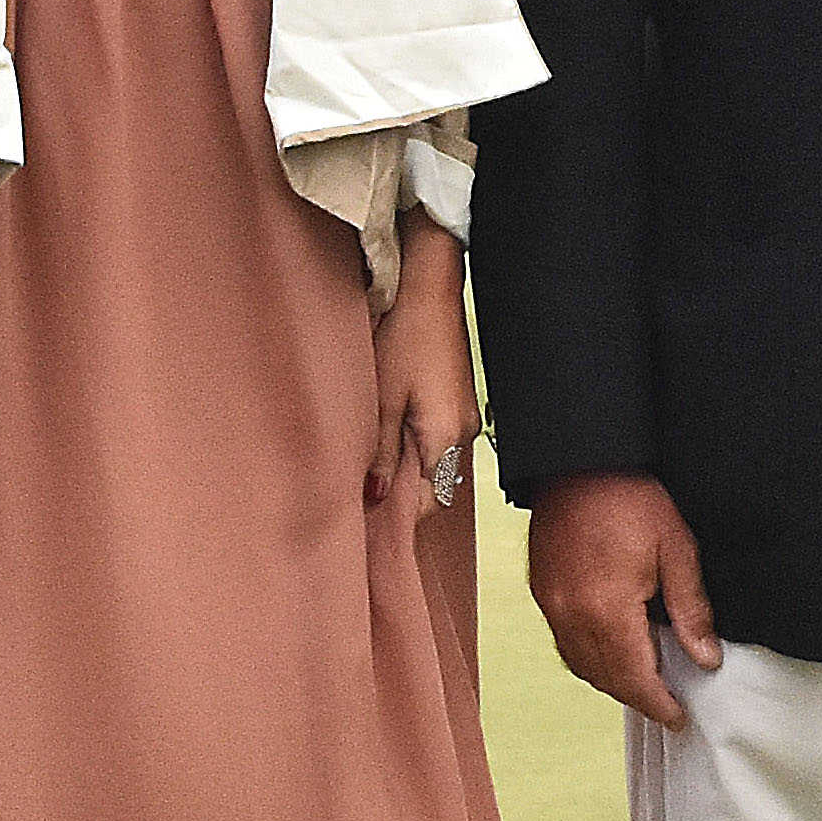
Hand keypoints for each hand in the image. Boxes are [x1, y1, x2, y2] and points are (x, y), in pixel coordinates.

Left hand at [371, 227, 481, 511]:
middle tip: (357, 499)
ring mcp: (464, 421)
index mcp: (443, 439)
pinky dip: (414, 451)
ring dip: (404, 473)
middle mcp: (462, 436)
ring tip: (367, 468)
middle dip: (398, 499)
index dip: (395, 519)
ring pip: (434, 467)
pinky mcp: (458, 406)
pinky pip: (437, 444)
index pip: (425, 504)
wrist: (430, 294)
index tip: (364, 526)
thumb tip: (374, 496)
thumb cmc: (405, 339)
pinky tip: (387, 439)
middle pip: (432, 489)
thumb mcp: (381, 400)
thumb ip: (378, 453)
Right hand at [529, 469, 720, 728]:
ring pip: (581, 665)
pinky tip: (612, 653)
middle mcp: (571, 615)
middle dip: (637, 697)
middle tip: (667, 706)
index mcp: (607, 609)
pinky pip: (564, 642)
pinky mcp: (543, 591)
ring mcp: (551, 604)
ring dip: (612, 681)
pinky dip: (588, 658)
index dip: (658, 703)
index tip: (678, 718)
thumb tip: (705, 657)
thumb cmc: (631, 498)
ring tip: (645, 684)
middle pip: (605, 678)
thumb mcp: (677, 550)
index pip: (634, 677)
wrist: (579, 461)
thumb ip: (691, 610)